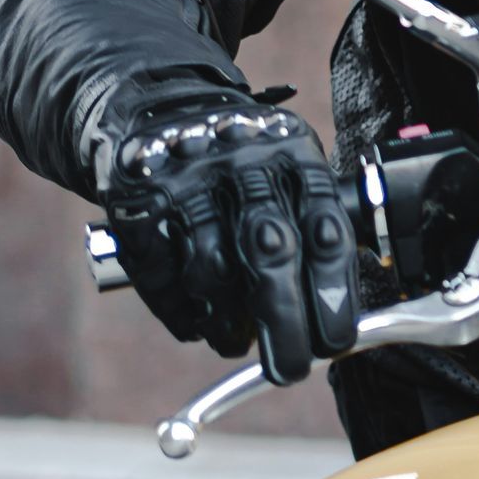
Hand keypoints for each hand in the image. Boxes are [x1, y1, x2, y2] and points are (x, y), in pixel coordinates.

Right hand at [103, 99, 358, 382]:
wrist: (160, 109)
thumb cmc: (241, 163)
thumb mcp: (289, 172)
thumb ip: (313, 228)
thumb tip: (338, 316)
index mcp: (295, 154)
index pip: (325, 230)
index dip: (332, 295)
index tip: (335, 342)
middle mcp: (245, 160)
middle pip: (271, 251)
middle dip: (284, 322)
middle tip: (289, 369)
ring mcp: (189, 176)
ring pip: (213, 267)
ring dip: (226, 320)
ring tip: (234, 341)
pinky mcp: (140, 194)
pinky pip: (161, 270)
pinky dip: (179, 310)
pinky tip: (195, 324)